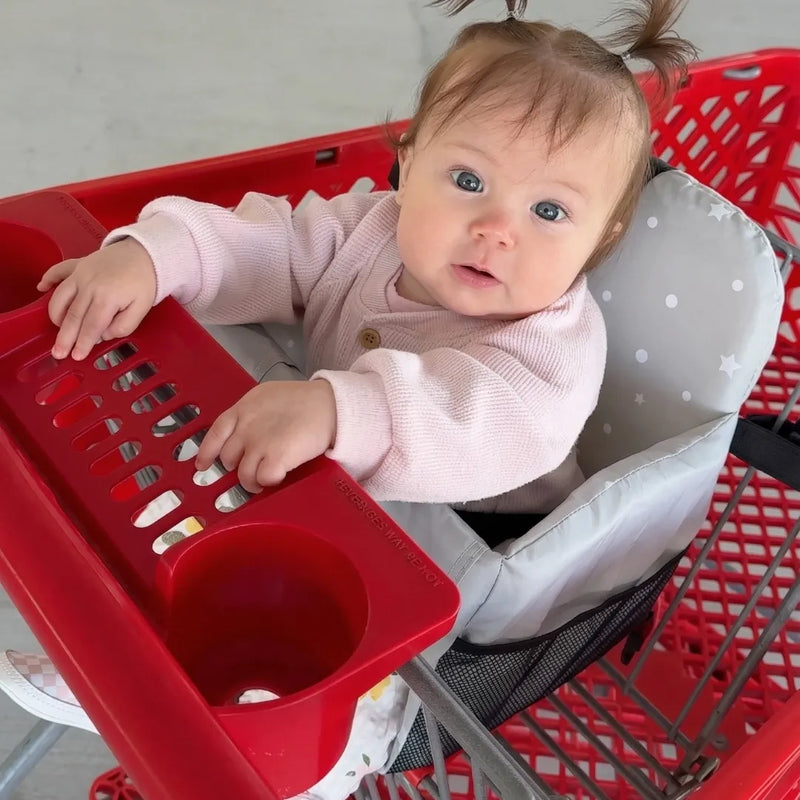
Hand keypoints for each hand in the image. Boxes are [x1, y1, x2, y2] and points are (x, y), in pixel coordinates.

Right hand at [38, 238, 156, 359]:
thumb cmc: (144, 283)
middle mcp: (90, 285)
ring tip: (56, 328)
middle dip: (65, 337)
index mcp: (108, 298)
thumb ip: (124, 325)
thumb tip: (103, 335)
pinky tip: (41, 288)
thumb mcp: (142, 309)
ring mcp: (81, 273)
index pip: (92, 326)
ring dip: (55, 314)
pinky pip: (59, 270)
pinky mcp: (78, 264)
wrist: (145, 253)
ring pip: (61, 296)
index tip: (76, 356)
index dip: (83, 343)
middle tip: (57, 353)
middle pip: (74, 315)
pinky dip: (48, 278)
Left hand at [195, 380, 336, 492]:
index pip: (215, 434)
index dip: (206, 453)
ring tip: (265, 478)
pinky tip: (278, 476)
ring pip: (244, 475)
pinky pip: (263, 479)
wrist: (330, 405)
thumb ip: (250, 414)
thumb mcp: (268, 396)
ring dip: (253, 481)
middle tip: (253, 468)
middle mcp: (246, 427)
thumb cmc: (305, 400)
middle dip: (238, 467)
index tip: (202, 465)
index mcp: (243, 409)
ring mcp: (260, 443)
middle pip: (228, 459)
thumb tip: (242, 433)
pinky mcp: (276, 458)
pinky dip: (269, 481)